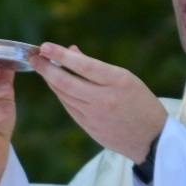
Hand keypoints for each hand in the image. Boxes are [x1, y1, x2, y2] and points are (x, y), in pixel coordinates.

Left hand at [30, 43, 165, 161]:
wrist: (152, 139)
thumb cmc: (141, 102)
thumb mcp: (126, 78)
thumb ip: (97, 66)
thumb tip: (71, 51)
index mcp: (118, 82)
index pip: (83, 65)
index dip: (61, 55)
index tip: (45, 46)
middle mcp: (104, 99)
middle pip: (66, 83)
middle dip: (46, 68)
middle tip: (34, 57)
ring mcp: (95, 116)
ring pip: (64, 95)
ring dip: (51, 80)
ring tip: (42, 67)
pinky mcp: (89, 128)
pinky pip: (69, 107)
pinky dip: (61, 94)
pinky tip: (56, 85)